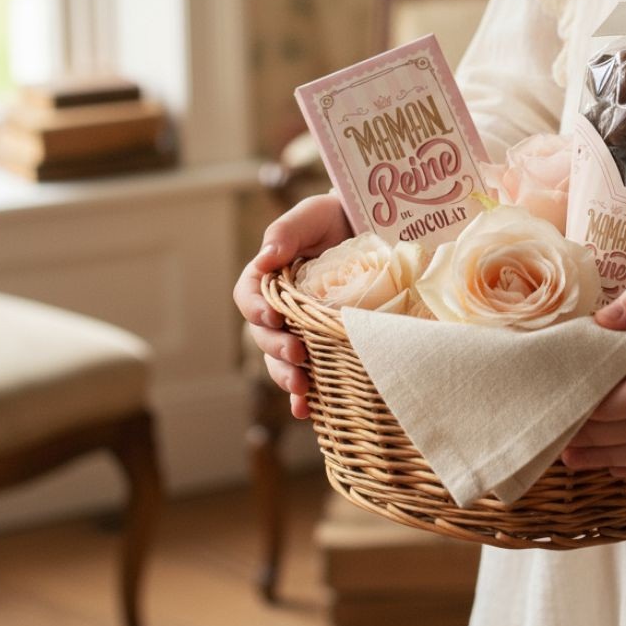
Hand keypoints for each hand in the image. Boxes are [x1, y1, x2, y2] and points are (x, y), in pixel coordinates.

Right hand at [233, 193, 351, 418]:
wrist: (376, 226)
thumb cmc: (335, 218)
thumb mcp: (311, 215)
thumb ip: (285, 233)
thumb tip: (266, 259)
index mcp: (269, 276)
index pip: (249, 297)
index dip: (256, 310)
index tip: (273, 317)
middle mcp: (282, 307)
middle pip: (264, 336)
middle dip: (277, 349)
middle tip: (297, 354)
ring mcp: (303, 328)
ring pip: (283, 360)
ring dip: (287, 377)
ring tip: (302, 388)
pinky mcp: (327, 342)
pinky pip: (313, 373)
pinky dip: (308, 395)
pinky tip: (308, 409)